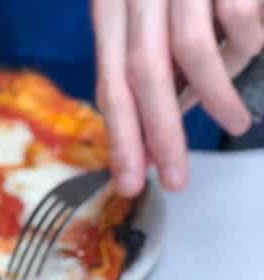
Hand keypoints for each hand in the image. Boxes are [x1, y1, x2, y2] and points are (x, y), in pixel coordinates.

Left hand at [92, 0, 263, 195]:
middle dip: (159, 137)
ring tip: (237, 123)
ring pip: (191, 52)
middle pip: (142, 76)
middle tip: (174, 180)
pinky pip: (240, 19)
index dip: (121, 137)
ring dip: (216, 99)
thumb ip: (147, 50)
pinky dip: (248, 46)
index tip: (130, 181)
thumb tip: (164, 110)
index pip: (110, 81)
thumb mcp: (147, 3)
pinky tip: (257, 52)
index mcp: (112, 0)